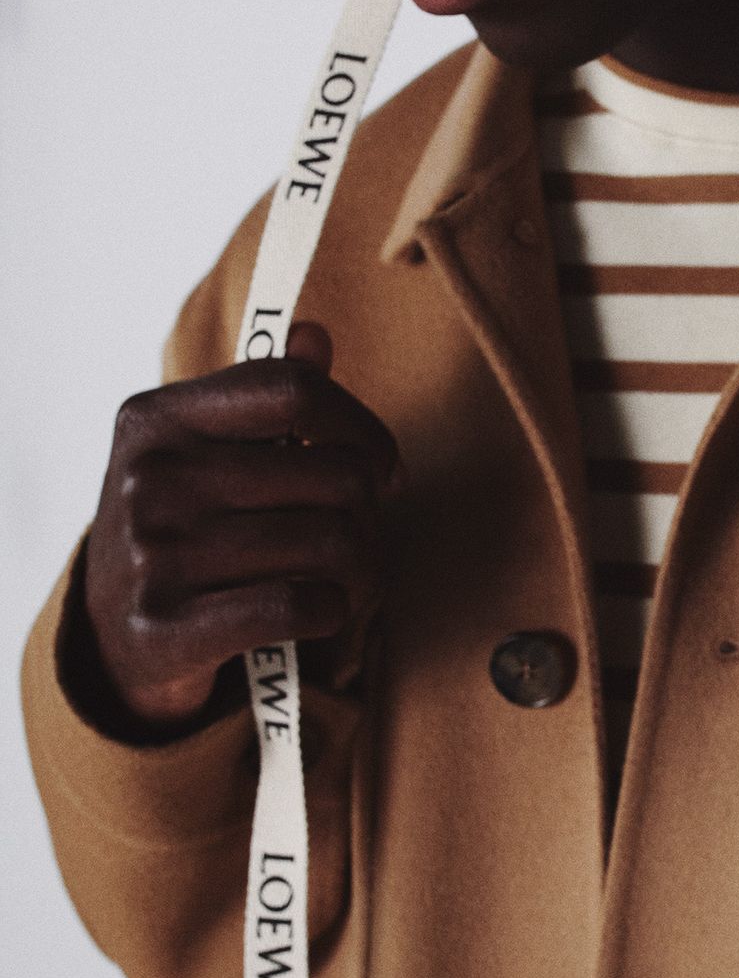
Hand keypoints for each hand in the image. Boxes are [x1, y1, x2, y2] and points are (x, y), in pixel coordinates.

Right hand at [80, 322, 400, 733]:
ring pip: (331, 543)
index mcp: (157, 418)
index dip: (362, 428)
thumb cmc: (183, 529)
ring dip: (363, 567)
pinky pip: (301, 606)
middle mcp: (148, 479)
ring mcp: (152, 556)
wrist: (115, 641)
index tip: (382, 466)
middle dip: (370, 510)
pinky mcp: (166, 630)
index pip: (294, 390)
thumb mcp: (205, 452)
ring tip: (349, 575)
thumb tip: (315, 336)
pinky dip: (333, 610)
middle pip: (334, 474)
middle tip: (364, 533)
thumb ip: (265, 395)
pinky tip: (322, 610)